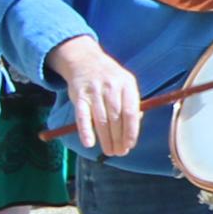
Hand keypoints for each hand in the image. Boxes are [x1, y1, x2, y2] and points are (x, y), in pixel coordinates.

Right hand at [51, 36, 142, 156]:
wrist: (86, 61)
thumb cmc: (110, 79)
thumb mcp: (126, 85)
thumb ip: (131, 104)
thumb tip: (133, 130)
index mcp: (127, 84)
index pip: (130, 112)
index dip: (131, 131)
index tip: (130, 145)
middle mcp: (111, 86)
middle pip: (116, 118)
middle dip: (118, 138)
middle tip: (119, 152)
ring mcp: (94, 90)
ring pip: (101, 119)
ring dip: (105, 139)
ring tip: (109, 151)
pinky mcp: (79, 95)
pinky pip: (82, 116)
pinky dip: (85, 130)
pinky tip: (89, 143)